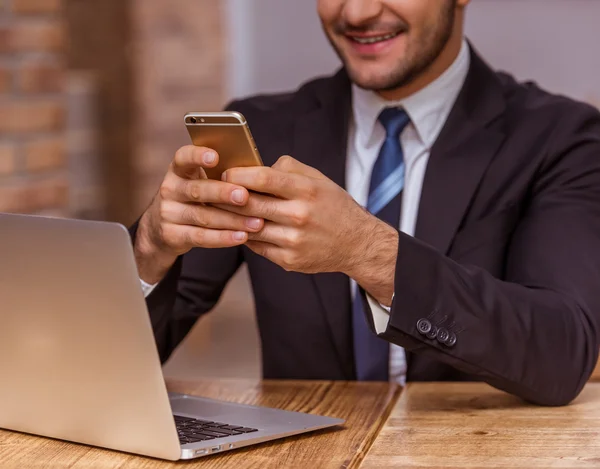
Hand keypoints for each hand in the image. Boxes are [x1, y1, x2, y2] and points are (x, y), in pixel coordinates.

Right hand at [134, 145, 264, 283]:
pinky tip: (242, 236)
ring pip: (203, 216)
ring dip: (232, 220)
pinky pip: (200, 237)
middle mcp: (170, 189)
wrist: (163, 228)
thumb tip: (256, 172)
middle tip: (244, 196)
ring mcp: (168, 213)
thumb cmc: (195, 199)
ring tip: (256, 222)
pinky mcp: (172, 235)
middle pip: (197, 190)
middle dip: (222, 193)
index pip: (183, 157)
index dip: (197, 156)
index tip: (215, 157)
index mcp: (178, 170)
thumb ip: (221, 175)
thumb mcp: (200, 181)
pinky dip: (223, 238)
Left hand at [218, 156, 398, 303]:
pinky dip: (244, 236)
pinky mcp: (289, 260)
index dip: (239, 174)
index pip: (264, 178)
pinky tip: (238, 228)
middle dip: (226, 197)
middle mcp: (300, 215)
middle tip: (211, 191)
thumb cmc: (334, 206)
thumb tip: (255, 166)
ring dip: (230, 218)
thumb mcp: (318, 179)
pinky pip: (256, 247)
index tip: (225, 173)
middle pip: (250, 204)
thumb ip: (288, 169)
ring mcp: (293, 240)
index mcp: (306, 190)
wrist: (357, 243)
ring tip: (218, 210)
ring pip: (249, 227)